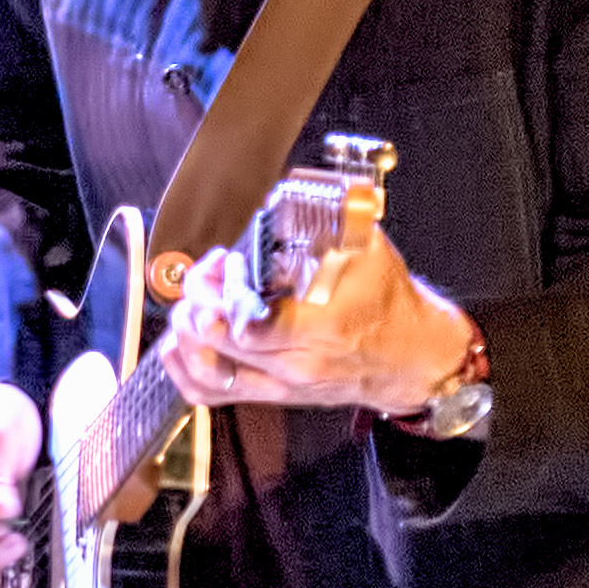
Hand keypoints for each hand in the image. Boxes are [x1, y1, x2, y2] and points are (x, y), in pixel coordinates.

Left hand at [163, 223, 469, 415]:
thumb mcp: (369, 254)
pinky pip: (209, 394)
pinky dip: (181, 369)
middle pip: (218, 343)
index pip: (251, 323)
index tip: (233, 265)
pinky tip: (176, 342)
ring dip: (184, 333)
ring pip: (207, 372)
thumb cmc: (389, 305)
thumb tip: (290, 193)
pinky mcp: (269, 394)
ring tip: (191, 302)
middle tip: (206, 276)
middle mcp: (297, 363)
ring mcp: (279, 384)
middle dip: (199, 302)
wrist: (411, 357)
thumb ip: (333, 222)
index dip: (228, 293)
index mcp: (323, 328)